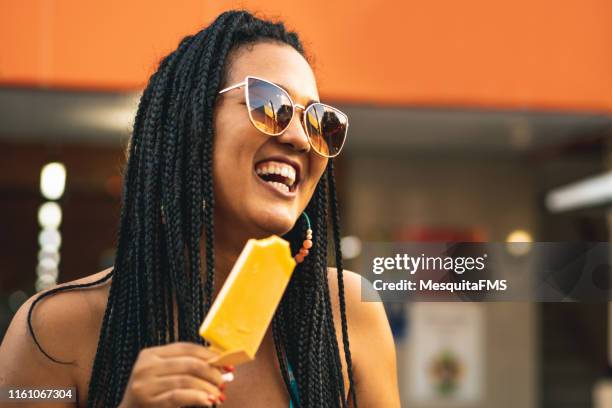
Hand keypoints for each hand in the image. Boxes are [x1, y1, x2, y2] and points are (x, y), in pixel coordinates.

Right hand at [119, 342, 233, 407]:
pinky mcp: (148, 401)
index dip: (210, 355)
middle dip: (212, 372)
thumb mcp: (164, 376)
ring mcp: (145, 384)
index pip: (186, 348)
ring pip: (187, 380)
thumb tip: (220, 362)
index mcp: (151, 354)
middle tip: (225, 381)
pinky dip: (198, 397)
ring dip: (208, 387)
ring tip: (218, 394)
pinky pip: (179, 396)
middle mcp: (146, 366)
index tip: (228, 364)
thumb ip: (186, 367)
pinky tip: (208, 401)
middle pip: (189, 363)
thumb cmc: (153, 396)